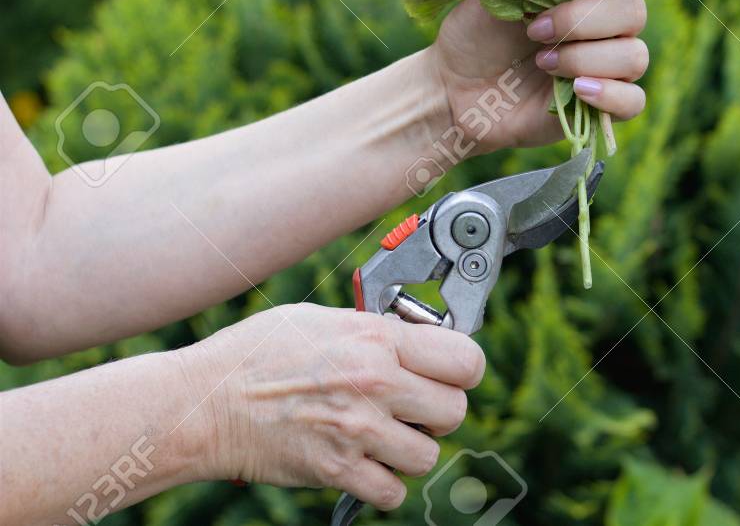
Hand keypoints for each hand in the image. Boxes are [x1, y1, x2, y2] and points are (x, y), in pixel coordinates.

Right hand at [183, 304, 484, 509]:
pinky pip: (393, 490)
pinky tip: (364, 461)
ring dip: (411, 448)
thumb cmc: (257, 352)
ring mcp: (357, 430)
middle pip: (455, 410)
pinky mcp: (336, 470)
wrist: (204, 402)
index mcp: (376, 339)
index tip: (451, 373)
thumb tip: (419, 339)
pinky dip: (384, 482)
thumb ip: (378, 330)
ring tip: (383, 434)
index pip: (465, 359)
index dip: (463, 369)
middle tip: (413, 407)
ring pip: (428, 454)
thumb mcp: (324, 318)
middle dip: (439, 410)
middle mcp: (374, 384)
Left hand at [428, 0, 655, 151]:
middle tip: (535, 30)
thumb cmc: (477, 32)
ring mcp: (609, 65)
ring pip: (634, 56)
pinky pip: (634, 101)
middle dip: (582, 20)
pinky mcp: (604, 107)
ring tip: (542, 63)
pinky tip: (576, 90)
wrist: (454, 86)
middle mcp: (608, 22)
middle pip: (635, 10)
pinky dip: (609, 94)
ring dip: (583, 58)